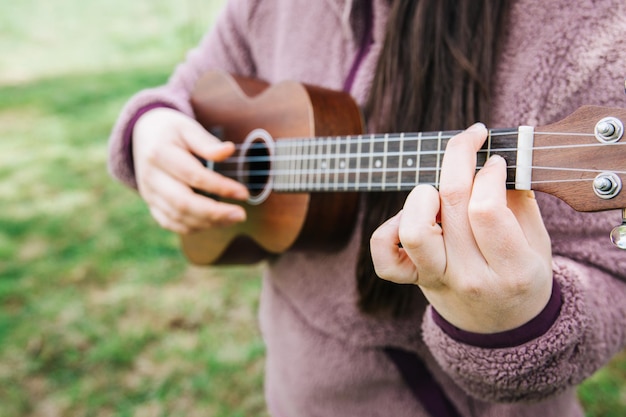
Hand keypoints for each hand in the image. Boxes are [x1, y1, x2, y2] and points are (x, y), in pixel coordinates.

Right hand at [132, 107, 248, 233]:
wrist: (143, 135)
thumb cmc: (171, 131)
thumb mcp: (187, 127)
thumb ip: (206, 142)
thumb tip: (229, 150)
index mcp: (160, 154)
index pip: (194, 176)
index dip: (220, 187)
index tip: (243, 193)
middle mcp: (151, 177)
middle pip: (183, 203)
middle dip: (214, 213)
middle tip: (240, 214)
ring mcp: (149, 193)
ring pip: (177, 217)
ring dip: (207, 222)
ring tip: (232, 218)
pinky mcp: (151, 204)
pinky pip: (170, 223)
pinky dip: (192, 227)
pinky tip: (213, 222)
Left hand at [370, 123, 552, 332]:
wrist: (501, 327)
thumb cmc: (521, 276)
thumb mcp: (538, 243)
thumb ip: (519, 201)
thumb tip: (497, 156)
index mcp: (512, 269)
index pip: (486, 208)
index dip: (488, 171)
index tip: (494, 158)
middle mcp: (471, 277)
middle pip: (451, 203)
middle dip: (458, 156)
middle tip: (470, 140)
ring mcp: (437, 280)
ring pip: (413, 230)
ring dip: (422, 195)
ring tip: (437, 190)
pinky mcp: (414, 281)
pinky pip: (384, 257)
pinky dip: (389, 228)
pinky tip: (410, 217)